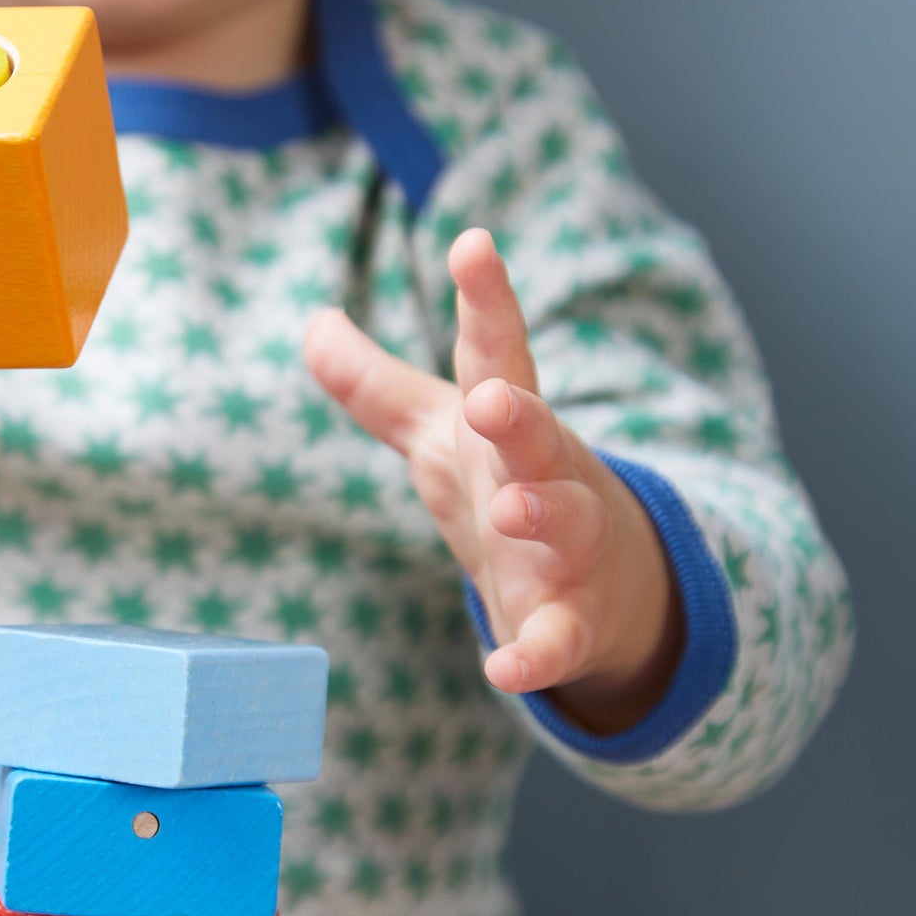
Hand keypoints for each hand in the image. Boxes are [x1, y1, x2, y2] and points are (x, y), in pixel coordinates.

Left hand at [304, 228, 682, 732]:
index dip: (486, 300)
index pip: (496, 352)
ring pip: (566, 522)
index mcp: (507, 423)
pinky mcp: (571, 623)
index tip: (472, 244)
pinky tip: (504, 671)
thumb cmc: (508, 488)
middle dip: (517, 415)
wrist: (604, 589)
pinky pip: (558, 640)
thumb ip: (375, 385)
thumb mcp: (437, 435)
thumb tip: (311, 320)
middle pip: (537, 434)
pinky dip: (536, 655)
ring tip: (509, 509)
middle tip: (488, 398)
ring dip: (540, 515)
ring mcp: (567, 549)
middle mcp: (545, 474)